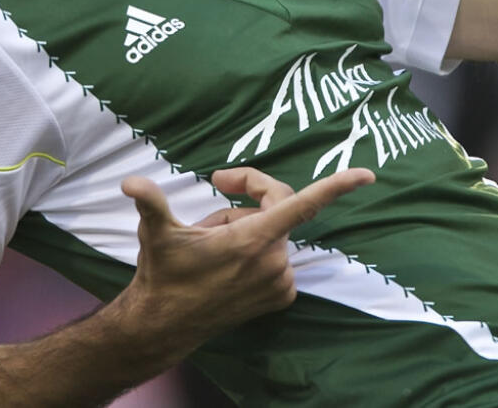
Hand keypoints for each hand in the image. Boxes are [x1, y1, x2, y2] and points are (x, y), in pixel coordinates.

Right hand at [115, 166, 374, 355]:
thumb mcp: (158, 233)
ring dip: (249, 227)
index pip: (303, 203)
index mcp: (254, 238)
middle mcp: (274, 259)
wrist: (165, 324)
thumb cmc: (163, 273)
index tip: (368, 174)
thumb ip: (150, 202)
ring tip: (215, 242)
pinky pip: (277, 255)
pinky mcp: (281, 296)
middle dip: (249, 196)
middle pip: (277, 206)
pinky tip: (230, 264)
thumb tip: (129, 182)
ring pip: (273, 231)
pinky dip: (259, 250)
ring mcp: (280, 281)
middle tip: (217, 195)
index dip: (337, 185)